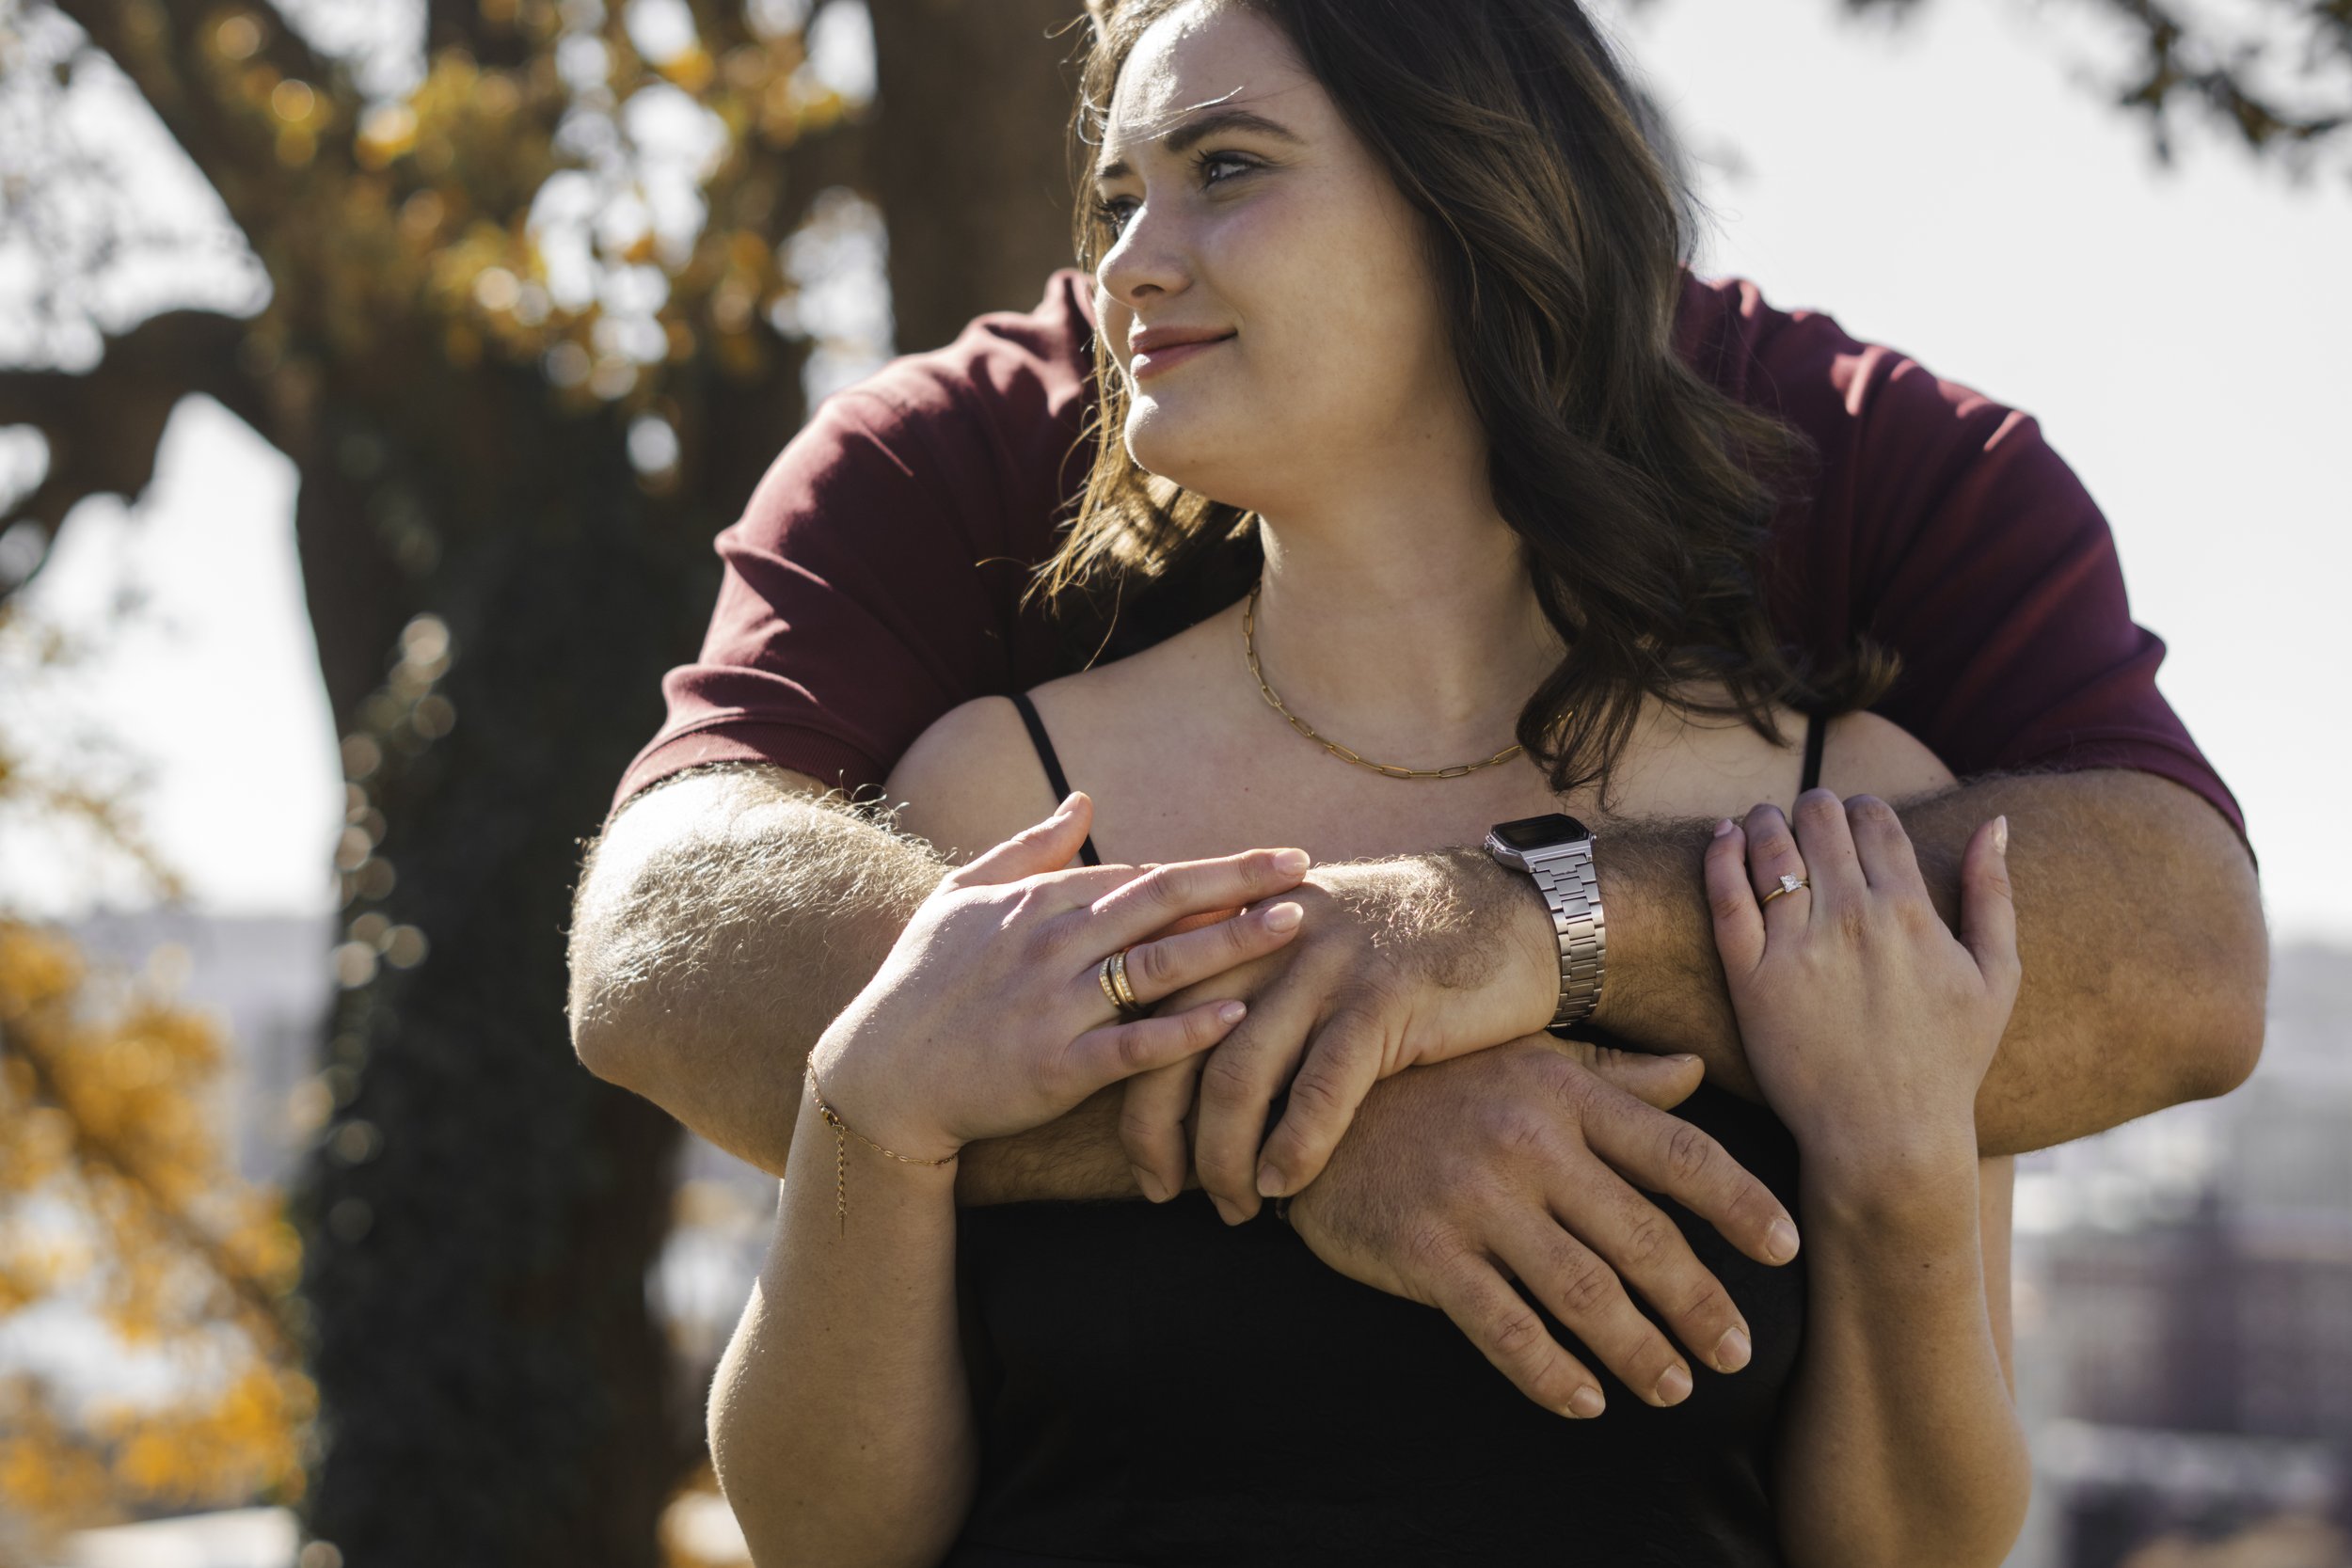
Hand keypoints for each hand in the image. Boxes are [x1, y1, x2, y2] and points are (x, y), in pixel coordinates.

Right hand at [810, 794, 1314, 1159]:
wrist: (877, 1076)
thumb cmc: (919, 982)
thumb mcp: (961, 897)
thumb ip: (1028, 848)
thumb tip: (1084, 800)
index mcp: (1036, 903)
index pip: (1139, 874)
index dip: (1210, 869)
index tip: (1273, 860)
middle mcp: (1051, 945)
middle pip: (1160, 901)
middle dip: (1238, 881)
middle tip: (1304, 868)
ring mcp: (1054, 1006)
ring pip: (1157, 965)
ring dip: (1230, 942)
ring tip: (1291, 926)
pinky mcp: (1055, 1068)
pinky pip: (1132, 1045)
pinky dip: (1185, 1029)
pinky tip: (1236, 1016)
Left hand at [1120, 848, 1561, 1221]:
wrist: (1511, 912)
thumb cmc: (1405, 944)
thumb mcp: (1310, 940)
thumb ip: (1247, 980)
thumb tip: (1187, 1061)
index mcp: (1236, 922)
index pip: (1149, 1010)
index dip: (1132, 1091)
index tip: (1142, 1159)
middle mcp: (1266, 936)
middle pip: (1173, 1045)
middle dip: (1157, 1134)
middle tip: (1166, 1193)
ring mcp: (1324, 965)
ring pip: (1238, 1076)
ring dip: (1225, 1158)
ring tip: (1235, 1208)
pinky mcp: (1382, 998)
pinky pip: (1319, 1089)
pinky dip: (1294, 1147)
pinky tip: (1285, 1186)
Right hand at [1282, 1039, 1802, 1417]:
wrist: (1310, 1105)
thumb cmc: (1433, 1083)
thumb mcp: (1524, 1058)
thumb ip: (1613, 1074)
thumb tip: (1697, 1072)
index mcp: (1562, 1092)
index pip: (1675, 1153)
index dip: (1740, 1205)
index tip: (1787, 1249)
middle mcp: (1528, 1142)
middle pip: (1642, 1237)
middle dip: (1700, 1304)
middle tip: (1736, 1352)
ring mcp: (1475, 1199)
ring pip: (1583, 1293)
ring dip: (1639, 1351)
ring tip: (1674, 1387)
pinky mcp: (1426, 1251)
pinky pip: (1505, 1328)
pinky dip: (1551, 1373)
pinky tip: (1585, 1401)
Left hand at [1703, 791, 2018, 1176]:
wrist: (1886, 1135)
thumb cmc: (1947, 1060)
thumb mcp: (1996, 977)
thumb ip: (1995, 894)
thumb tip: (1995, 821)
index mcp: (1909, 910)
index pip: (1874, 819)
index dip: (1860, 806)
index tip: (1851, 816)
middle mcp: (1852, 918)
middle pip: (1820, 821)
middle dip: (1814, 805)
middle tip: (1807, 815)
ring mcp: (1798, 947)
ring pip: (1770, 847)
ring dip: (1766, 819)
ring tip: (1763, 820)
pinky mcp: (1751, 978)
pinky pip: (1725, 897)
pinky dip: (1721, 854)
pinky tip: (1724, 837)